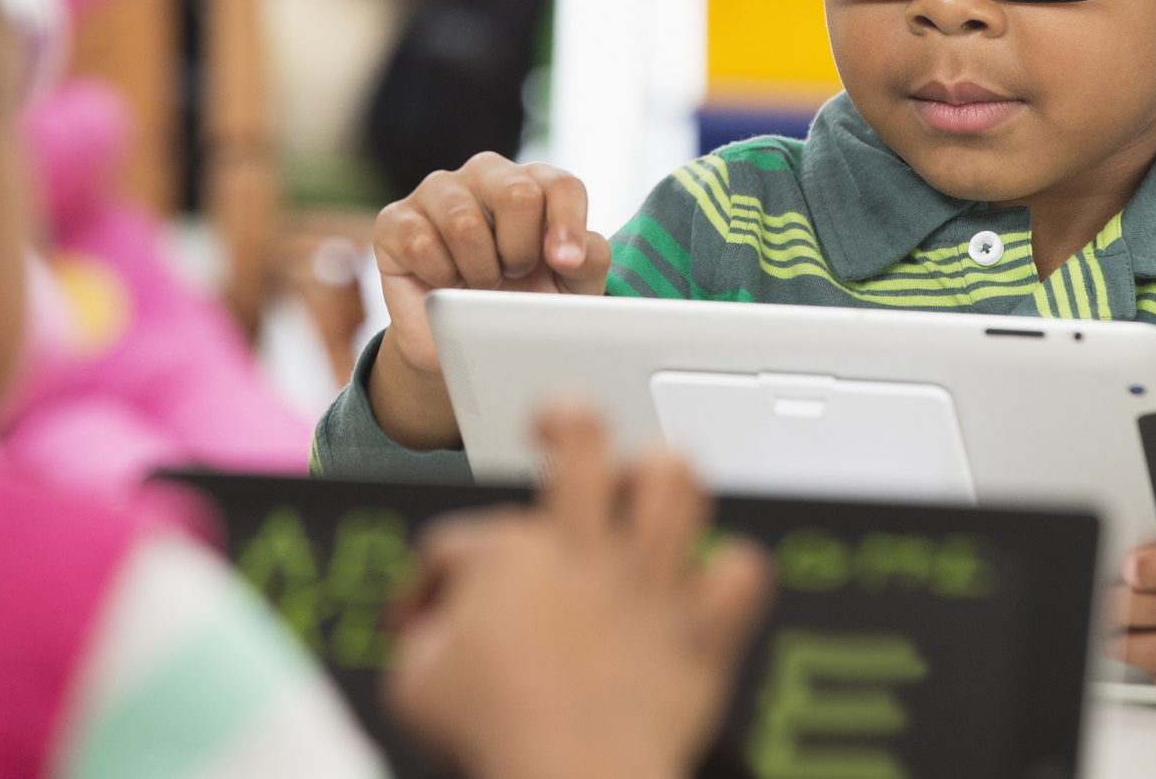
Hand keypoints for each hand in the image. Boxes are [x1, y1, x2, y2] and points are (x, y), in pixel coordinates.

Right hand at [368, 154, 611, 448]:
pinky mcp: (395, 220)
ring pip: (465, 221)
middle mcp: (486, 175)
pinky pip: (420, 243)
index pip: (561, 186)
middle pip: (517, 193)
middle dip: (520, 251)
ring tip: (479, 281)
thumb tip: (576, 253)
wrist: (466, 340)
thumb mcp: (568, 290)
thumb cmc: (523, 303)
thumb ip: (587, 263)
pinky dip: (440, 276)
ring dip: (479, 269)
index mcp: (535, 183)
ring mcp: (438, 191)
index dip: (567, 227)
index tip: (565, 265)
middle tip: (514, 275)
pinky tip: (444, 283)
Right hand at [386, 406, 773, 778]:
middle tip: (553, 428)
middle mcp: (588, 553)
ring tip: (644, 487)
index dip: (430, 582)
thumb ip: (425, 638)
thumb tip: (433, 631)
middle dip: (565, 418)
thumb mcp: (414, 684)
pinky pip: (741, 574)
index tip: (426, 626)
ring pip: (676, 479)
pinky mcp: (700, 632)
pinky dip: (730, 573)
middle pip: (585, 438)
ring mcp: (649, 586)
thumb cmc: (498, 737)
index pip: (461, 540)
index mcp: (513, 556)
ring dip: (662, 475)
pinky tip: (709, 583)